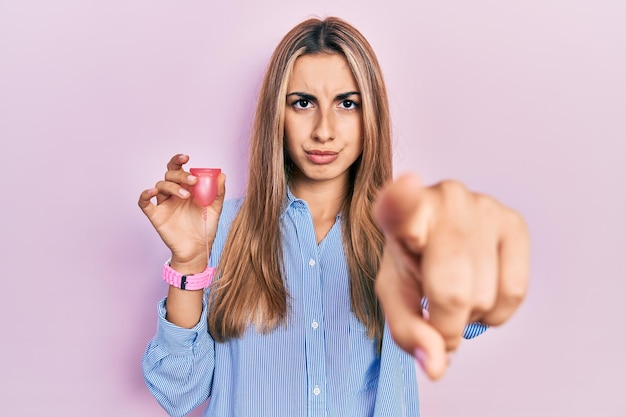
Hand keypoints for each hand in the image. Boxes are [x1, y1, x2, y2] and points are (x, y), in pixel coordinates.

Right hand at [138, 154, 225, 271]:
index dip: (179, 160)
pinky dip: (145, 194)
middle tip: (192, 181)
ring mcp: (164, 204)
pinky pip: (144, 202)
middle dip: (180, 174)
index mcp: (186, 188)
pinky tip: (152, 192)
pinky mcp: (155, 215)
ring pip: (160, 185)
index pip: (179, 168)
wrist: (198, 249)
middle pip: (169, 174)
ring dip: (172, 186)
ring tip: (185, 195)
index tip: (187, 157)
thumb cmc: (205, 228)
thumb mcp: (215, 209)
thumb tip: (222, 175)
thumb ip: (218, 192)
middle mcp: (173, 193)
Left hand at [373, 173, 528, 379]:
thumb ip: (408, 331)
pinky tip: (481, 290)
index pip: (400, 203)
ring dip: (471, 314)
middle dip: (445, 320)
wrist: (439, 238)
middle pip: (451, 289)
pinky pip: (514, 291)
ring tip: (457, 289)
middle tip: (437, 312)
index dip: (402, 198)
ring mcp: (483, 205)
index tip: (405, 185)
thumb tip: (437, 365)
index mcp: (399, 212)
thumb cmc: (412, 263)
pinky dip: (497, 312)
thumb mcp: (396, 296)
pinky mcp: (514, 220)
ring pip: (483, 296)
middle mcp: (443, 199)